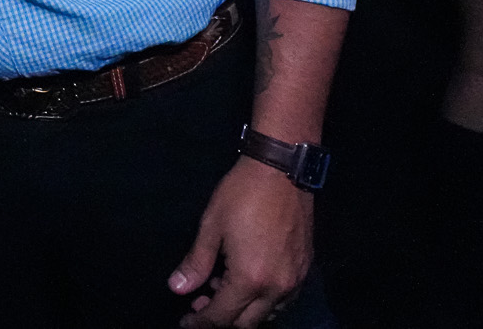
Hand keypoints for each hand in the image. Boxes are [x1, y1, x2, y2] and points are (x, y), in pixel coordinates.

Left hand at [170, 157, 313, 326]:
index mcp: (250, 279)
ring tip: (222, 287)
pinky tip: (248, 280)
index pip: (222, 317)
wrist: (282, 169)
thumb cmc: (242, 194)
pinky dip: (263, 300)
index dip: (201, 323)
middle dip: (221, 320)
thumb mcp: (211, 226)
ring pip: (268, 314)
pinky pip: (283, 300)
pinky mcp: (305, 269)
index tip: (186, 322)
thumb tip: (177, 288)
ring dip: (244, 311)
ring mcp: (295, 280)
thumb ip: (196, 262)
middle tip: (200, 303)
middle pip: (247, 323)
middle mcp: (277, 288)